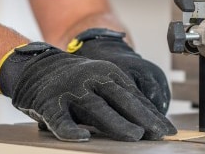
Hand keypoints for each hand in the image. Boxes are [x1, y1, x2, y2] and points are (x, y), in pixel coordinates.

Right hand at [0, 43, 176, 141]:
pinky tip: (82, 137)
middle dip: (141, 117)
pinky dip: (71, 129)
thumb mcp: (102, 81)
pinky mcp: (49, 104)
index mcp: (107, 73)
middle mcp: (90, 79)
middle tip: (159, 133)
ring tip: (133, 135)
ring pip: (96, 108)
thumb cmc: (77, 80)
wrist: (36, 67)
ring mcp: (70, 91)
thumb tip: (154, 120)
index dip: (152, 114)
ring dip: (116, 122)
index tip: (169, 130)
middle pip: (120, 99)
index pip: (134, 96)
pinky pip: (61, 120)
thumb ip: (123, 99)